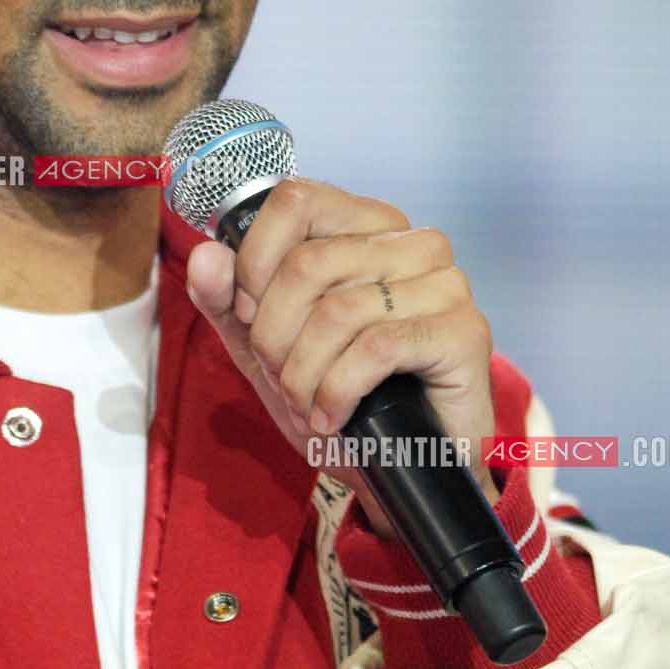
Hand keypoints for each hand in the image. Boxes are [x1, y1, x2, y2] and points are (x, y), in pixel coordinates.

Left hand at [185, 179, 497, 536]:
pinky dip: (337, 390)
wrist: (401, 468)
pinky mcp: (464, 332)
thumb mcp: (266, 349)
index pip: (296, 200)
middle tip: (280, 378)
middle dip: (274, 335)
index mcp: (367, 226)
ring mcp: (446, 284)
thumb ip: (229, 301)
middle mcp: (413, 243)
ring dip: (303, 373)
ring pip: (338, 311)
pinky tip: (331, 417)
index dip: (255, 262)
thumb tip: (205, 256)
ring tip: (305, 404)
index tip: (249, 316)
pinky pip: (376, 347)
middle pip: (307, 264)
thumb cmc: (339, 398)